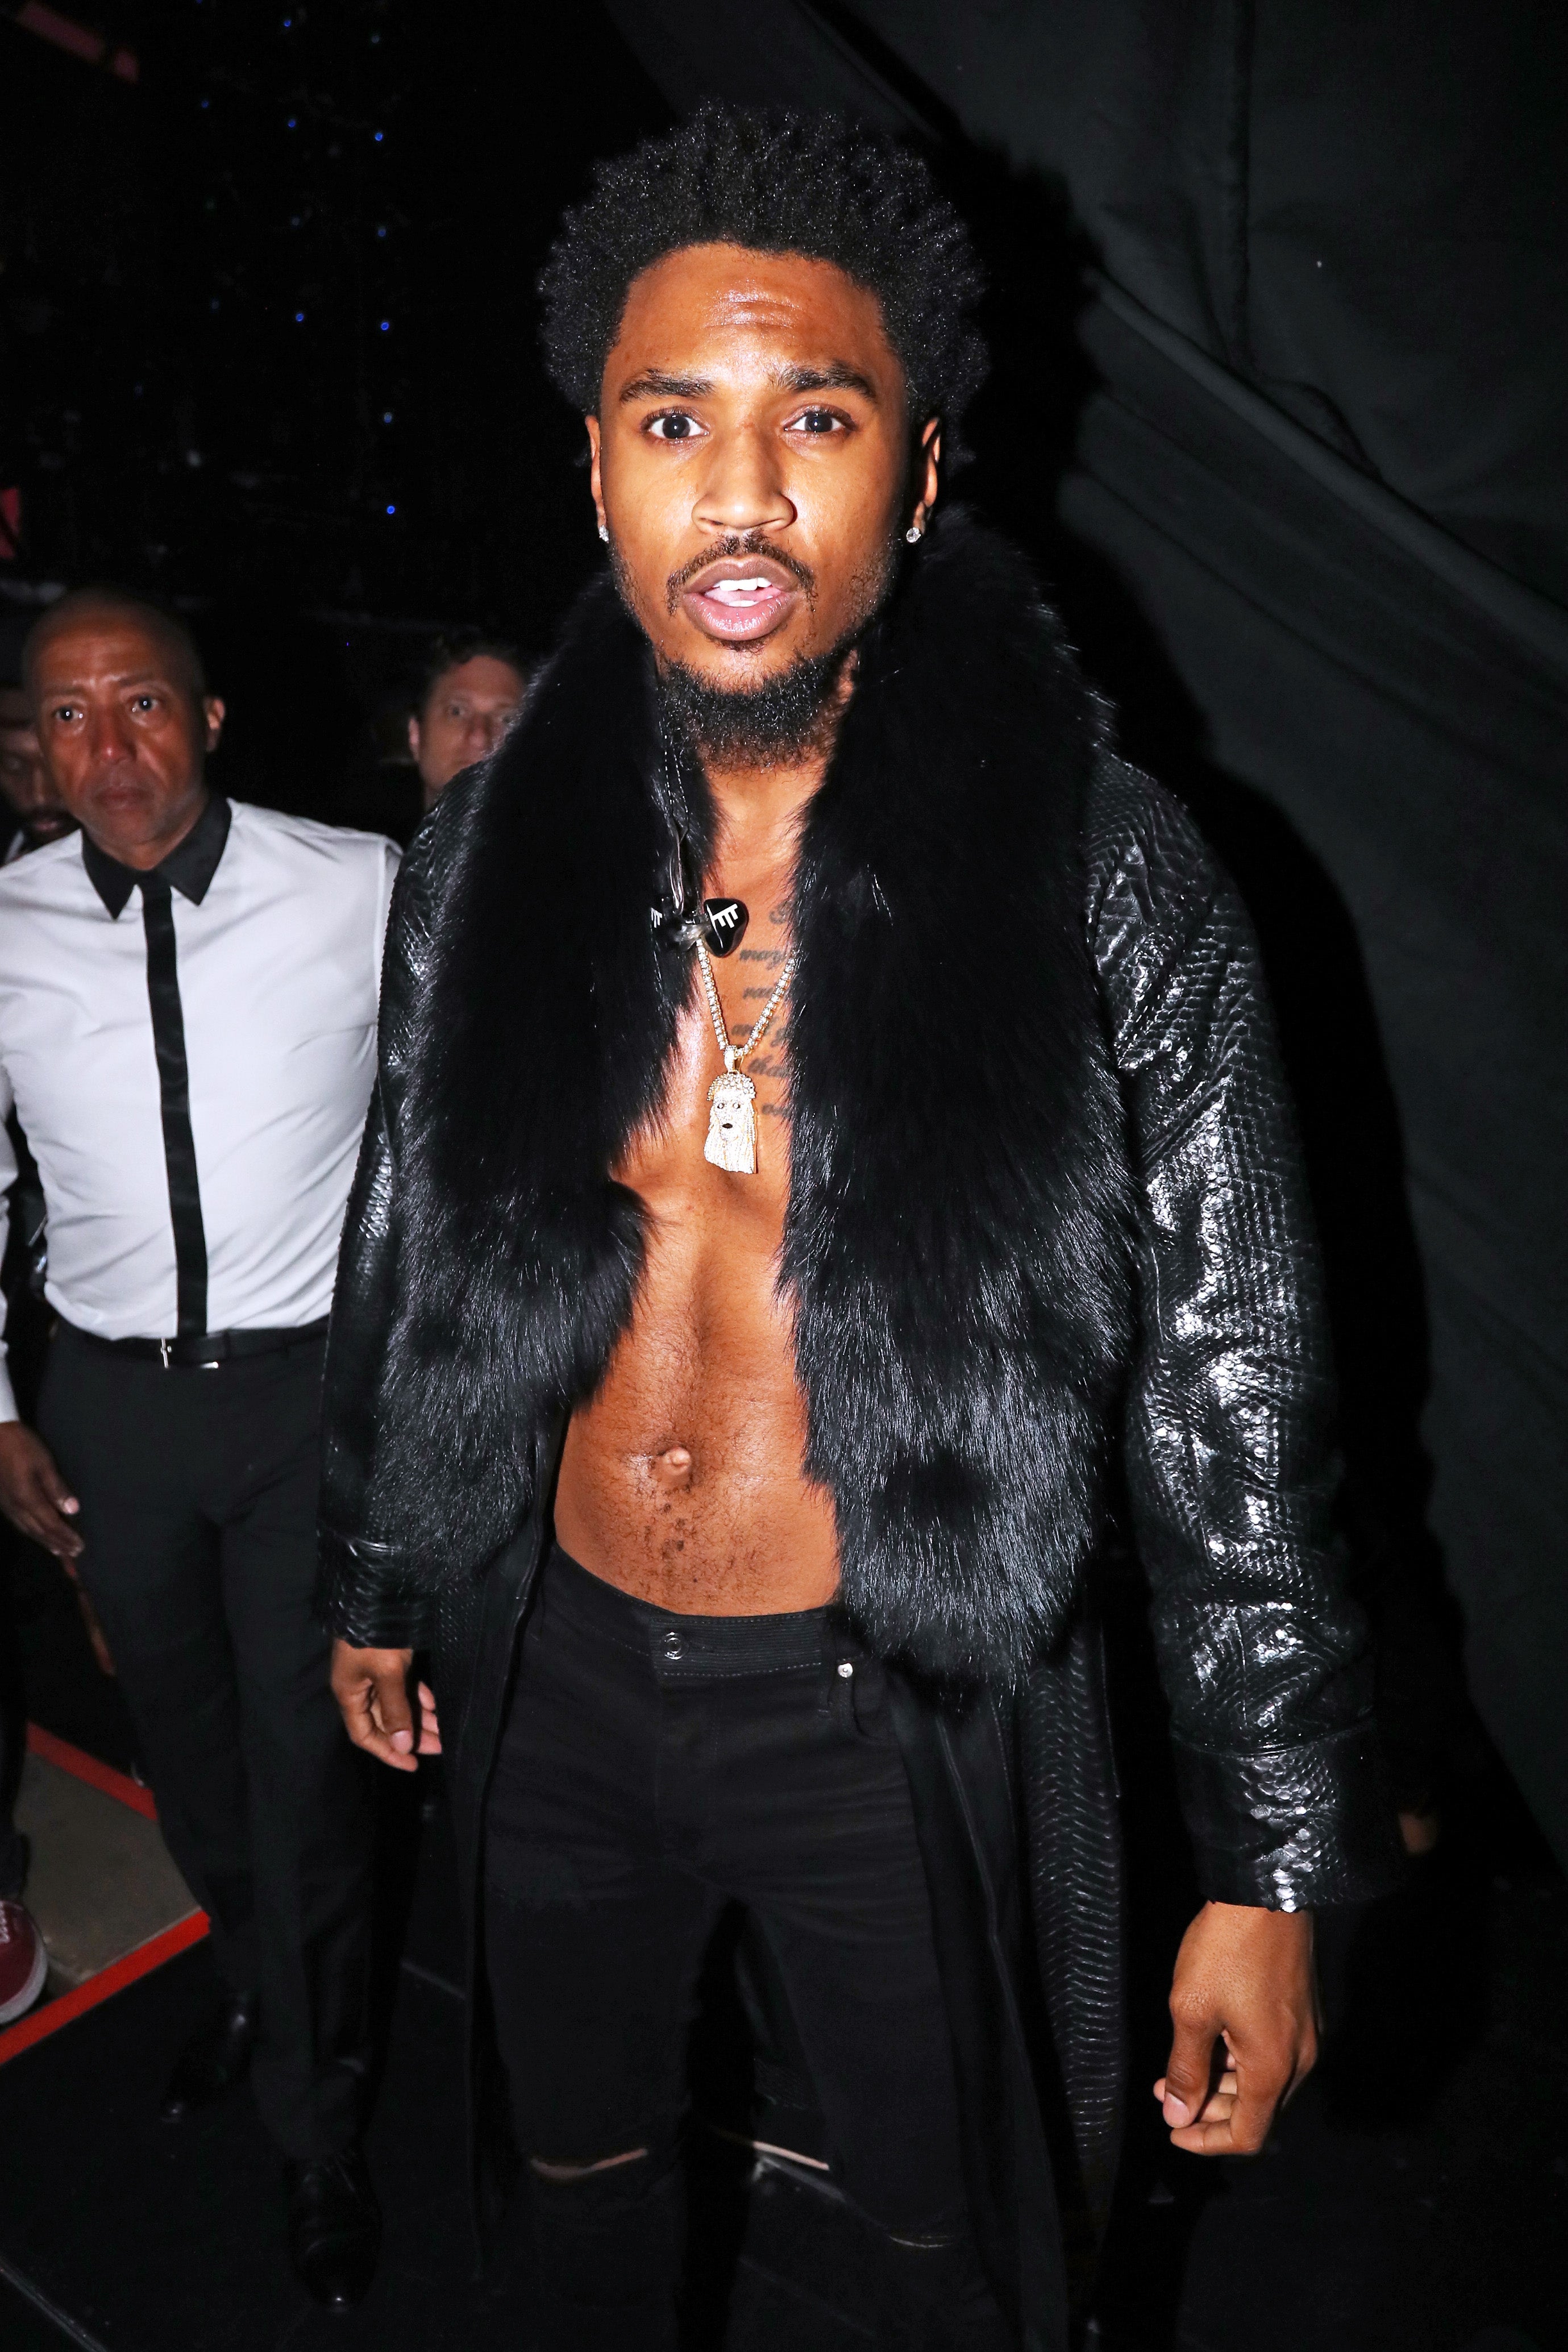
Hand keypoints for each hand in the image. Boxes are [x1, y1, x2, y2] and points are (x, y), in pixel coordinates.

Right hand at [0, 1421, 82, 1560]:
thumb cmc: (21, 1445)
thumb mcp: (43, 1463)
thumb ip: (57, 1488)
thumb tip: (72, 1510)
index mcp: (27, 1498)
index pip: (51, 1524)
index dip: (65, 1537)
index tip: (80, 1547)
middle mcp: (15, 1507)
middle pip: (38, 1532)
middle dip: (57, 1544)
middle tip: (73, 1555)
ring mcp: (6, 1505)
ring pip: (27, 1530)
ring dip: (44, 1542)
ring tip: (58, 1551)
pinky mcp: (2, 1500)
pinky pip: (19, 1523)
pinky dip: (31, 1532)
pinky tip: (36, 1533)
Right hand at [330, 1640, 440, 1772]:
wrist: (376, 1592)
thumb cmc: (376, 1637)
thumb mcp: (387, 1674)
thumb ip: (394, 1709)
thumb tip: (402, 1745)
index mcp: (350, 1694)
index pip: (365, 1735)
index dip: (388, 1752)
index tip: (414, 1764)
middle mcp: (360, 1687)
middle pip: (384, 1722)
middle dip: (411, 1737)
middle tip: (440, 1748)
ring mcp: (373, 1672)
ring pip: (396, 1705)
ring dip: (419, 1718)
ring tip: (444, 1730)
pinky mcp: (387, 1659)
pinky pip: (402, 1686)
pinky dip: (418, 1697)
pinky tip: (436, 1705)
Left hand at [1155, 1900, 1317, 2153]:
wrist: (1266, 1892)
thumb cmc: (1225, 1952)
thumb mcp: (1192, 2010)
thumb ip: (1186, 2069)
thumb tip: (1178, 2116)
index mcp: (1275, 2069)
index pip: (1248, 2135)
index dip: (1207, 2142)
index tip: (1172, 2130)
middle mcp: (1300, 2060)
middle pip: (1257, 2111)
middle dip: (1209, 2111)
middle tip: (1164, 2092)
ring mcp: (1307, 2034)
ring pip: (1265, 2082)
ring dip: (1223, 2084)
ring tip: (1178, 2067)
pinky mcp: (1304, 2011)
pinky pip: (1273, 2055)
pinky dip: (1240, 2061)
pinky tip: (1209, 2040)